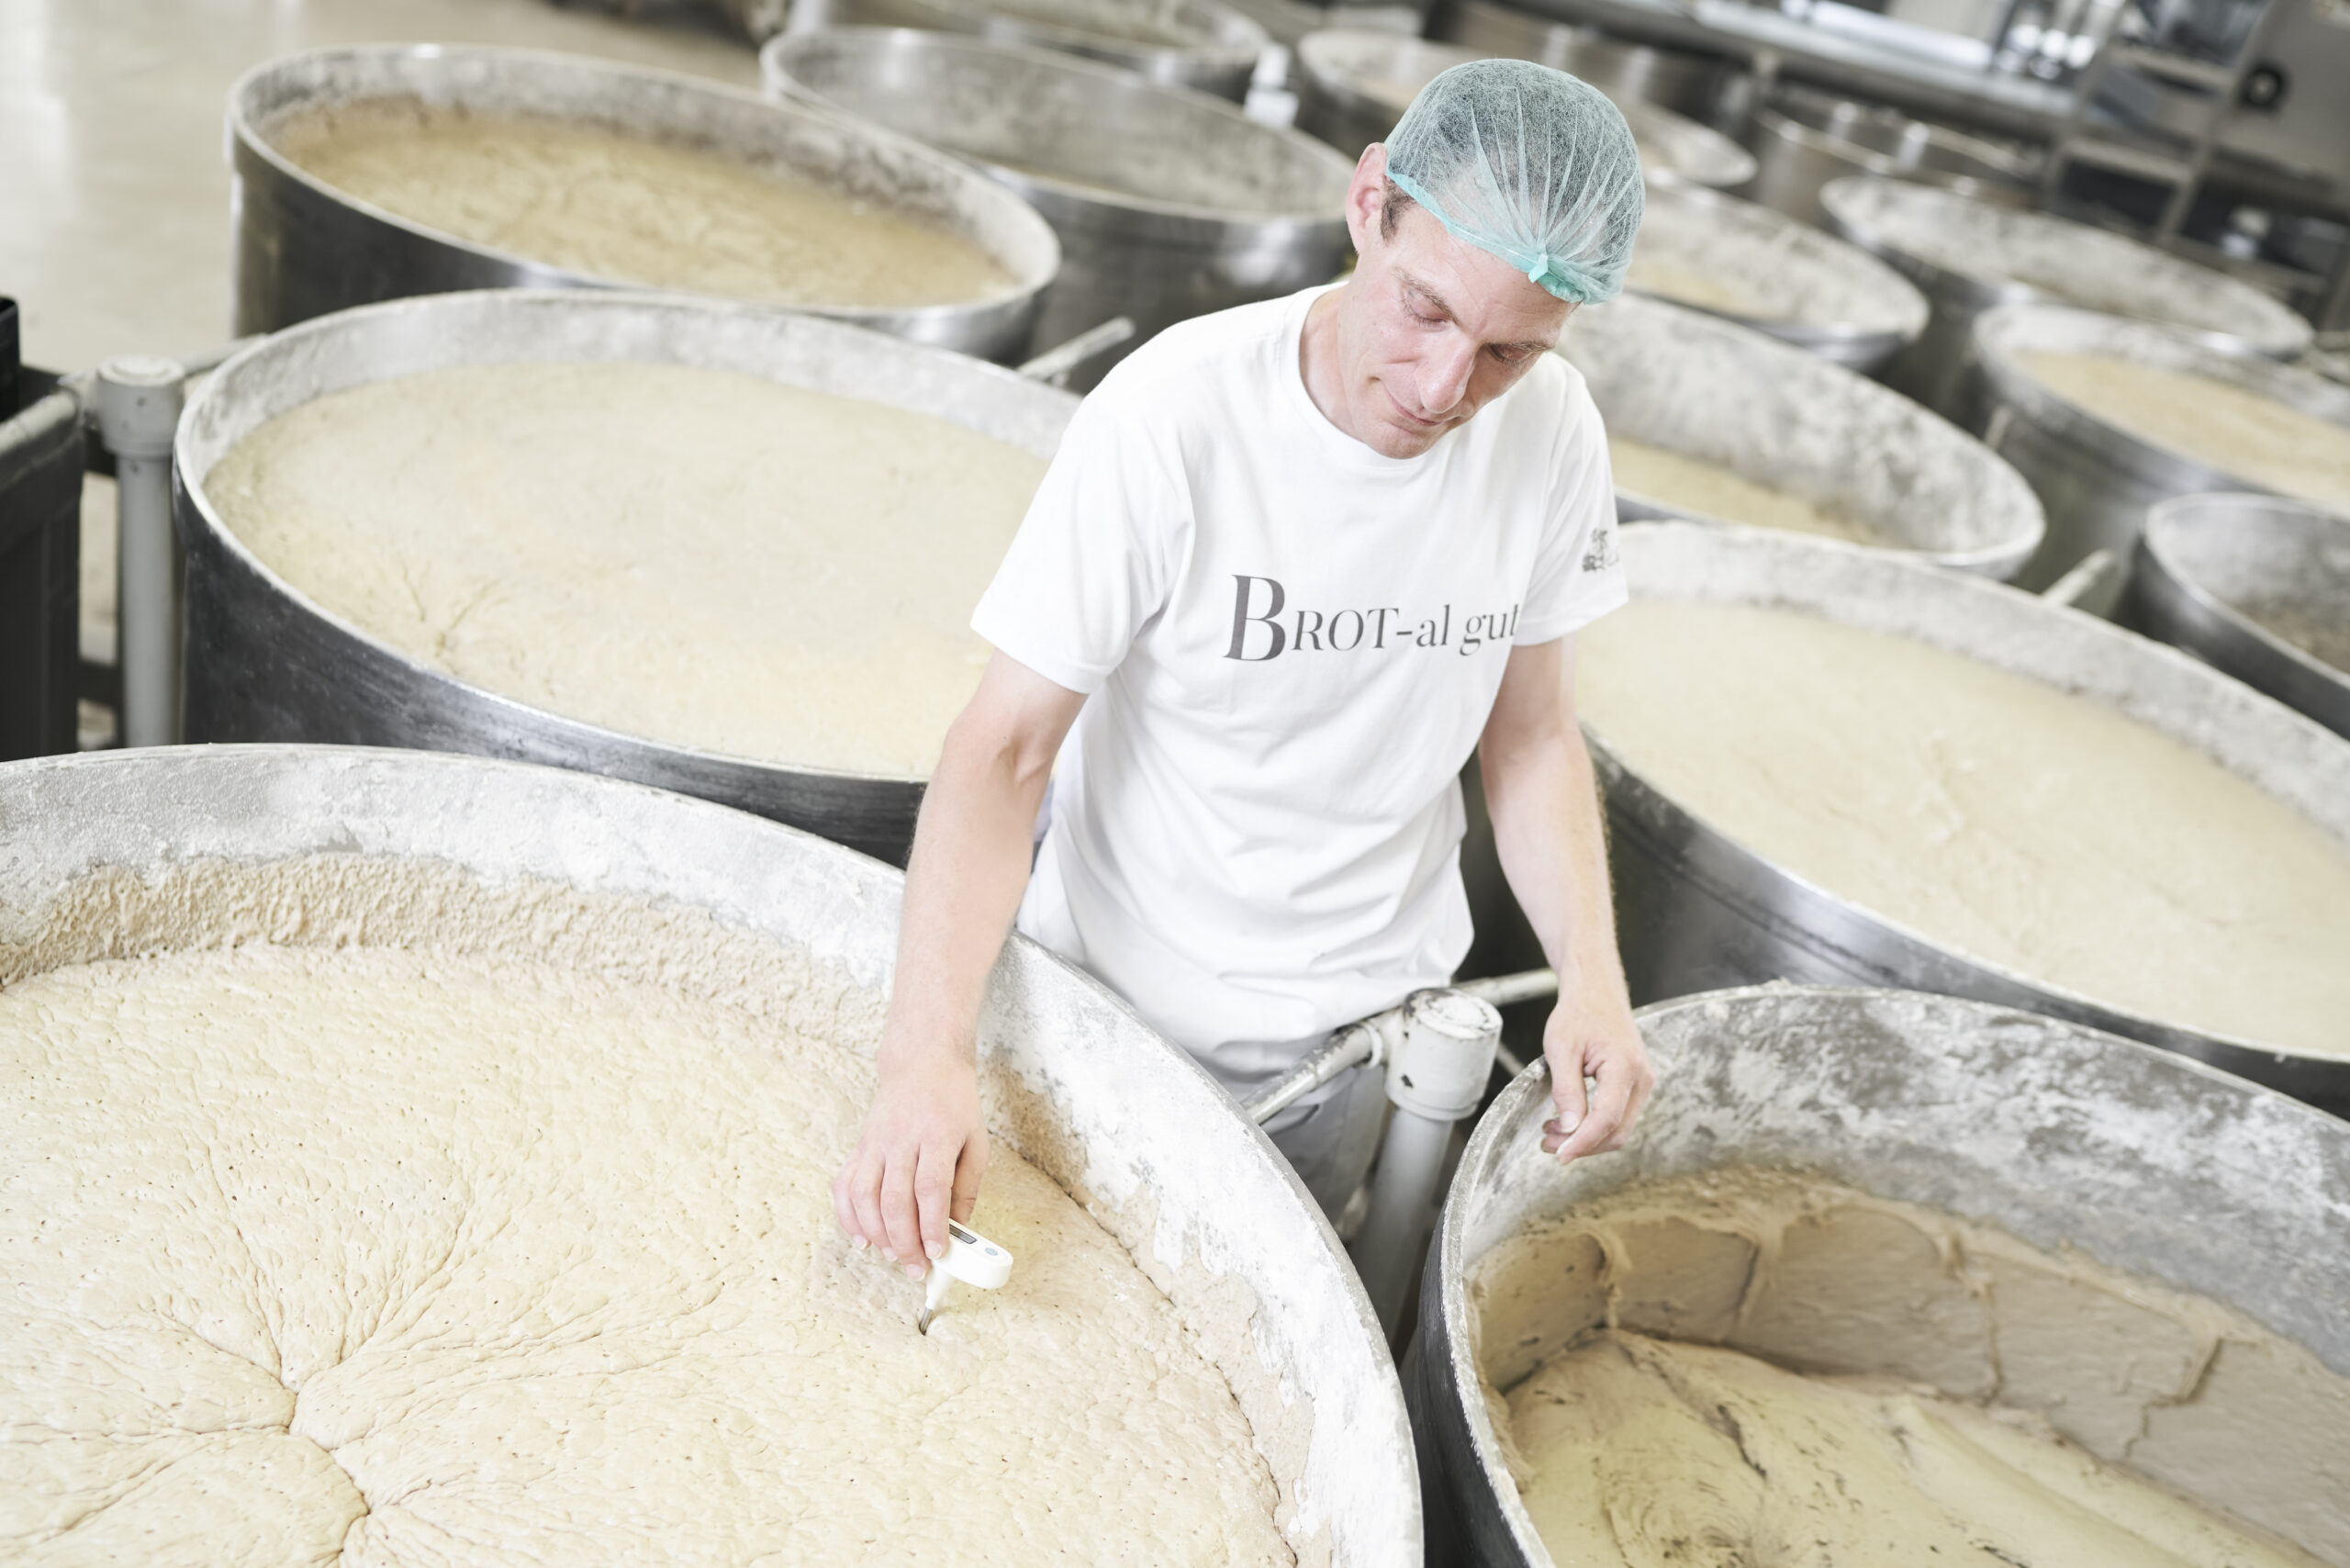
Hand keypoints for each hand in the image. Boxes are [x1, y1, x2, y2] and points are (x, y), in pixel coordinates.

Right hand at [831, 1048, 986, 1280]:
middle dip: (904, 1241)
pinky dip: (848, 1216)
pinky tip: (861, 1238)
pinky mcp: (859, 1146)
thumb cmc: (954, 1103)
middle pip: (895, 1198)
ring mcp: (875, 1142)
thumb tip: (959, 1229)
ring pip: (865, 1195)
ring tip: (893, 1255)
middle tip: (916, 1267)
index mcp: (936, 1135)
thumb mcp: (975, 1139)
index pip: (930, 1187)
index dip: (932, 1224)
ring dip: (876, 1233)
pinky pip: (844, 1185)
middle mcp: (901, 1139)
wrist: (922, 1061)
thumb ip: (967, 1184)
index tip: (938, 1252)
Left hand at [1539, 996, 1653, 1162]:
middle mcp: (1641, 1078)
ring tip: (1553, 1133)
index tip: (1560, 1155)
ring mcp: (1642, 1083)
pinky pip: (1619, 1116)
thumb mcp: (1561, 1048)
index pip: (1606, 1119)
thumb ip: (1566, 1090)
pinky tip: (1569, 1122)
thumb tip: (1569, 1128)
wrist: (1597, 992)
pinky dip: (1595, 1126)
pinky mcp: (1635, 1085)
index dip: (1582, 1142)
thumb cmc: (1579, 1013)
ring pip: (1618, 1128)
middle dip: (1582, 1145)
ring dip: (1587, 1138)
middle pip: (1616, 1131)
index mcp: (1624, 1067)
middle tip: (1547, 1144)